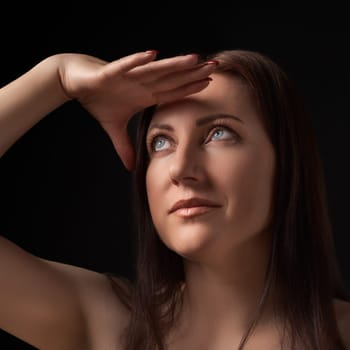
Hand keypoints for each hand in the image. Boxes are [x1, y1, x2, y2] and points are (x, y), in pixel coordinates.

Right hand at [58, 50, 216, 169]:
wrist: (76, 82)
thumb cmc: (98, 99)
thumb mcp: (113, 127)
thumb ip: (124, 146)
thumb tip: (130, 168)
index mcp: (144, 95)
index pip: (172, 91)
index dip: (190, 87)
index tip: (209, 84)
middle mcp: (141, 83)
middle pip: (171, 78)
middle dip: (192, 73)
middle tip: (216, 67)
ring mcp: (128, 77)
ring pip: (155, 70)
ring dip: (174, 65)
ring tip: (195, 59)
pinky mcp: (110, 72)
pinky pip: (126, 66)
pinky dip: (138, 61)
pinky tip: (153, 55)